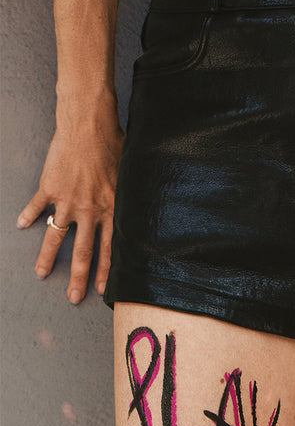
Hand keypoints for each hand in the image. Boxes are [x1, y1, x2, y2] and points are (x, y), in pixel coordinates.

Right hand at [17, 106, 123, 303]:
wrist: (89, 127)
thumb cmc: (115, 147)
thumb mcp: (132, 177)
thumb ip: (132, 198)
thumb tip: (143, 209)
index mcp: (112, 211)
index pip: (111, 249)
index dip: (107, 271)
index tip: (103, 291)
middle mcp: (90, 211)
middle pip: (82, 252)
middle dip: (77, 277)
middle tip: (72, 297)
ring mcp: (67, 201)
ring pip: (56, 236)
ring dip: (46, 257)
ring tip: (40, 274)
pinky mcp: (49, 188)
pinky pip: (37, 206)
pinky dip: (27, 215)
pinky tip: (20, 226)